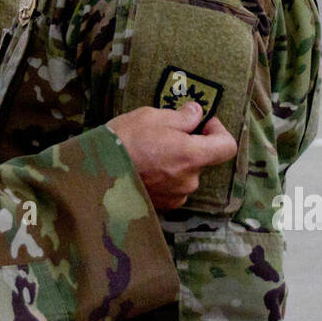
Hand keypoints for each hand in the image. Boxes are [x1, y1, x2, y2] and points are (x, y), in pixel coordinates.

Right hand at [106, 102, 236, 209]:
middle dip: (190, 145)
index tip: (202, 123)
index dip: (219, 131)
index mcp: (192, 156)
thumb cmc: (124, 140)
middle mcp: (189, 180)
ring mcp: (175, 196)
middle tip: (164, 133)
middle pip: (203, 159)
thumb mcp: (152, 117)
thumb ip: (182, 116)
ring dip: (175, 162)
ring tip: (149, 152)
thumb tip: (196, 113)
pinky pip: (172, 188)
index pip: (227, 147)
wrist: (94, 173)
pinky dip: (164, 177)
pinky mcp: (161, 206)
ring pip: (186, 174)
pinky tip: (144, 168)